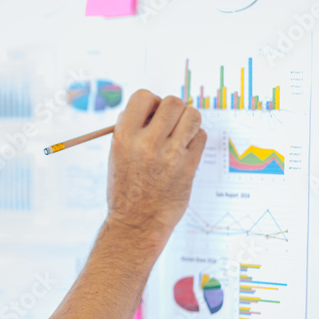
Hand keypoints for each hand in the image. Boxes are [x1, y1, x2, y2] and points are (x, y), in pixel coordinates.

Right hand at [105, 89, 206, 244]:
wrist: (136, 222)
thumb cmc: (126, 187)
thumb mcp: (117, 153)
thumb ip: (132, 128)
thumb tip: (154, 106)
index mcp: (124, 136)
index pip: (143, 96)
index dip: (150, 102)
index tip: (150, 115)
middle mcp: (146, 143)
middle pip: (173, 102)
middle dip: (173, 110)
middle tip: (168, 125)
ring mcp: (169, 155)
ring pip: (192, 115)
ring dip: (188, 120)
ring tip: (179, 135)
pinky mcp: (188, 167)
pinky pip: (201, 136)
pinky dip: (195, 139)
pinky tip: (184, 151)